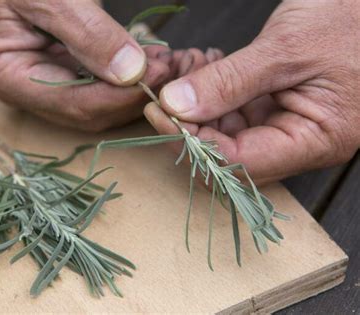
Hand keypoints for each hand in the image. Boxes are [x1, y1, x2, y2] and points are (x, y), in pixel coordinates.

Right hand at [0, 0, 171, 131]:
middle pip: (85, 111)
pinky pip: (96, 83)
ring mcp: (39, 81)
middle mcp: (20, 88)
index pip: (70, 102)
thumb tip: (131, 72)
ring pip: (96, 103)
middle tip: (169, 70)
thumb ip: (88, 33)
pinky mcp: (58, 70)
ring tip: (166, 64)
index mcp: (4, 74)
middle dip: (131, 96)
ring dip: (133, 89)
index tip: (158, 75)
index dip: (118, 96)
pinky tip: (150, 61)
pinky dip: (125, 76)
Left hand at [145, 0, 359, 182]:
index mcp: (315, 141)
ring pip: (226, 138)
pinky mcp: (277, 110)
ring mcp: (288, 127)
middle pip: (229, 160)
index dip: (193, 144)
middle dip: (192, 129)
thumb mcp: (286, 48)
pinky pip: (235, 115)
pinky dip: (213, 96)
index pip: (238, 163)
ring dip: (199, 110)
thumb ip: (228, 82)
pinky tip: (203, 70)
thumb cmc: (349, 18)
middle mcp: (300, 144)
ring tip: (188, 70)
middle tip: (166, 94)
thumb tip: (175, 105)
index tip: (160, 112)